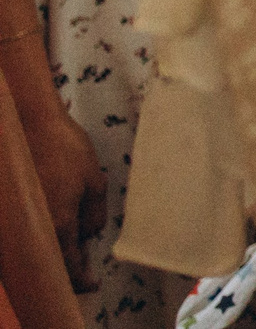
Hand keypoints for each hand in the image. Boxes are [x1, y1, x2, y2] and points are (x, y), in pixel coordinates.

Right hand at [23, 98, 103, 288]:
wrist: (29, 123)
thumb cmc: (66, 149)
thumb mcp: (94, 180)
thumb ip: (94, 214)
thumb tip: (89, 235)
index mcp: (58, 224)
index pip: (69, 267)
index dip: (82, 280)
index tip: (93, 284)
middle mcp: (32, 228)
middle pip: (47, 264)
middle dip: (64, 270)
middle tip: (80, 270)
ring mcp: (14, 222)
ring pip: (32, 251)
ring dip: (50, 253)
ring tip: (68, 244)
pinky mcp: (5, 212)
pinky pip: (21, 235)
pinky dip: (36, 237)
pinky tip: (50, 227)